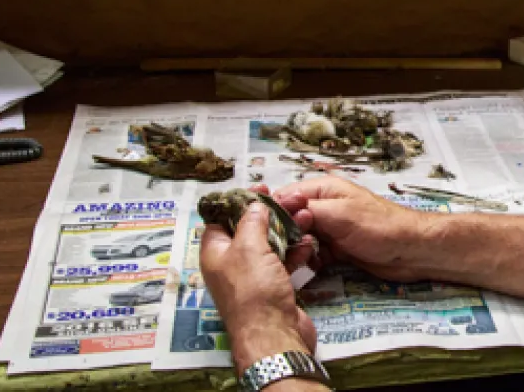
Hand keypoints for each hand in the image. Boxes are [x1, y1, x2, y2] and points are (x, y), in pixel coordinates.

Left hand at [200, 201, 317, 372]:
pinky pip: (282, 263)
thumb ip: (251, 221)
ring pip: (268, 246)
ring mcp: (252, 278)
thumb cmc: (254, 290)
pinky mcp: (273, 288)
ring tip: (304, 217)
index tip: (260, 189)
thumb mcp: (248, 247)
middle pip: (247, 231)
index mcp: (215, 253)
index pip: (219, 219)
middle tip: (288, 200)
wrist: (274, 335)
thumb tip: (253, 205)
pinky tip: (308, 244)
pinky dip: (294, 252)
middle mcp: (231, 264)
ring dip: (285, 232)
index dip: (237, 201)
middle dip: (268, 215)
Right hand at [268, 178, 435, 282]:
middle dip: (283, 234)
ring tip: (299, 258)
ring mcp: (330, 228)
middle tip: (281, 249)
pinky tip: (310, 268)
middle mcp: (323, 206)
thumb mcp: (339, 213)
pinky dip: (310, 261)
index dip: (271, 212)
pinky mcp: (337, 249)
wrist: (410, 250)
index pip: (285, 196)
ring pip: (300, 238)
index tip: (259, 230)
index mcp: (322, 189)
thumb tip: (277, 206)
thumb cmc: (378, 226)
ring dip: (297, 249)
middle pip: (290, 219)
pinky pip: (313, 254)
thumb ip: (307, 209)